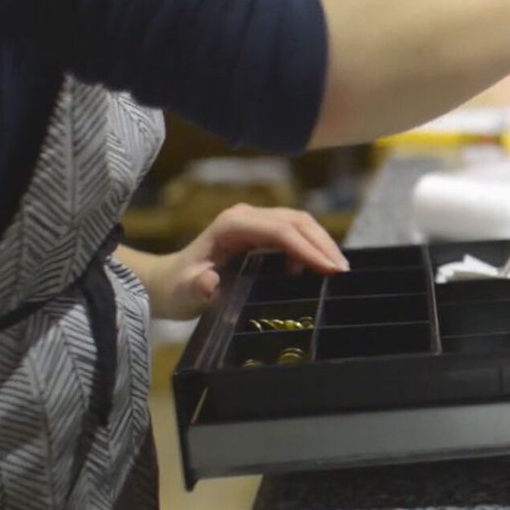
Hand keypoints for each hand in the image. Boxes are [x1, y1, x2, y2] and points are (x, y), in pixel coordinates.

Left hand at [135, 204, 348, 319]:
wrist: (167, 282)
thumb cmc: (177, 288)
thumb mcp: (183, 293)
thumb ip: (197, 288)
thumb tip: (211, 282)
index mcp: (232, 225)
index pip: (280, 231)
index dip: (308, 248)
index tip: (330, 269)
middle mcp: (246, 216)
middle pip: (296, 221)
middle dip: (323, 243)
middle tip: (343, 271)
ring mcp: (255, 220)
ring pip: (299, 223)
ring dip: (321, 243)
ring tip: (337, 270)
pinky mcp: (261, 230)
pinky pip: (293, 232)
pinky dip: (310, 247)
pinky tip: (315, 270)